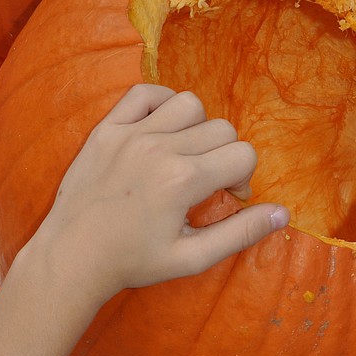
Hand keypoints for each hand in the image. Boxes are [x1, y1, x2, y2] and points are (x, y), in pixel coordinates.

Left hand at [31, 83, 289, 308]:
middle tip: (206, 184)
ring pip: (189, 104)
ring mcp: (130, 134)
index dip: (244, 178)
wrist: (72, 258)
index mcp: (183, 181)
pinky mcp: (106, 129)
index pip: (243, 154)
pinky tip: (161, 131)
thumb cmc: (134, 262)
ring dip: (197, 127)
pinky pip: (144, 92)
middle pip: (221, 128)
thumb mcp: (192, 258)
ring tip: (185, 155)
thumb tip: (283, 213)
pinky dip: (160, 103)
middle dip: (224, 156)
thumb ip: (240, 234)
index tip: (228, 198)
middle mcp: (159, 149)